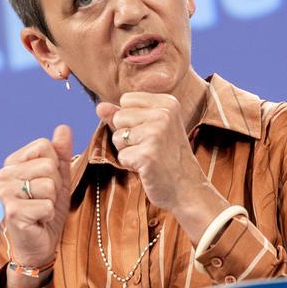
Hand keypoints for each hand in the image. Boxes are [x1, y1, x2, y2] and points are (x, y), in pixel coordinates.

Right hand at [0, 125, 72, 271]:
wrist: (39, 243)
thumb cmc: (47, 209)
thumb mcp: (59, 178)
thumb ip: (61, 153)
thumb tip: (63, 128)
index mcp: (13, 162)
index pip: (44, 145)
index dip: (55, 165)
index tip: (47, 182)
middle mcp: (4, 174)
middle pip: (48, 165)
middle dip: (55, 185)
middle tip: (44, 199)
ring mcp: (5, 193)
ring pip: (49, 184)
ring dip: (52, 201)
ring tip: (41, 210)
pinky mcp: (13, 211)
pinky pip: (46, 204)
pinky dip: (48, 214)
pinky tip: (38, 220)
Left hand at [96, 93, 227, 238]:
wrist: (187, 188)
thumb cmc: (167, 157)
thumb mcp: (150, 129)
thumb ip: (124, 115)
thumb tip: (99, 106)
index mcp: (167, 103)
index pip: (126, 99)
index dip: (130, 119)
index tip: (150, 132)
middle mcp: (164, 114)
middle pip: (119, 116)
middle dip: (126, 135)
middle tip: (150, 147)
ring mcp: (156, 134)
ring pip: (117, 136)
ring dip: (128, 150)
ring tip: (148, 156)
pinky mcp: (147, 154)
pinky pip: (122, 156)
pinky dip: (130, 165)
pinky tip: (148, 167)